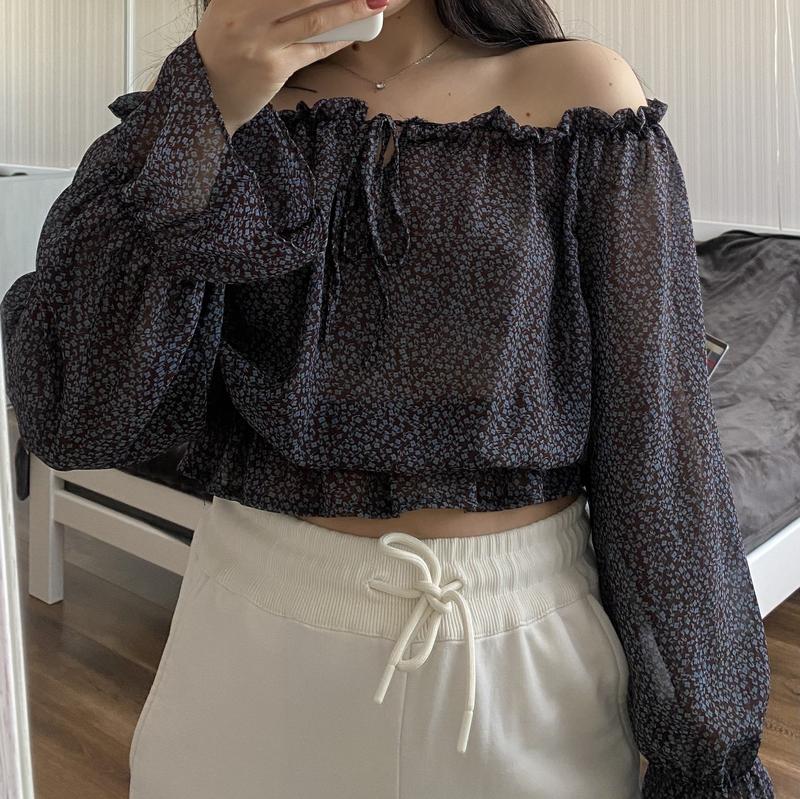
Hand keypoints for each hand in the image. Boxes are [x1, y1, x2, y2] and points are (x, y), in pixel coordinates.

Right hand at [195, 0, 386, 134]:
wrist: (210, 95)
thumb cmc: (225, 47)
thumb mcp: (231, 10)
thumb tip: (312, 0)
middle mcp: (245, 15)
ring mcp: (261, 43)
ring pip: (313, 19)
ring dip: (348, 8)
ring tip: (373, 0)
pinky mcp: (276, 69)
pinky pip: (314, 50)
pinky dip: (338, 38)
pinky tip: (357, 30)